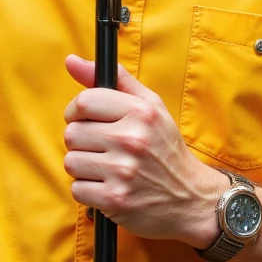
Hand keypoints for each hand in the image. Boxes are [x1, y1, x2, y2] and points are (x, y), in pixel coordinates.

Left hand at [63, 54, 223, 243]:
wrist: (190, 197)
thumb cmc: (165, 149)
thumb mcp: (150, 106)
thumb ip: (115, 79)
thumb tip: (72, 61)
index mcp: (141, 113)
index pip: (84, 102)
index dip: (76, 112)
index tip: (86, 120)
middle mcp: (132, 140)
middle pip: (72, 134)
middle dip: (81, 142)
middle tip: (101, 149)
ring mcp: (123, 172)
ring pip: (71, 162)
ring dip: (83, 167)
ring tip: (106, 169)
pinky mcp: (115, 200)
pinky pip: (77, 189)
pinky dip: (88, 190)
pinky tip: (108, 186)